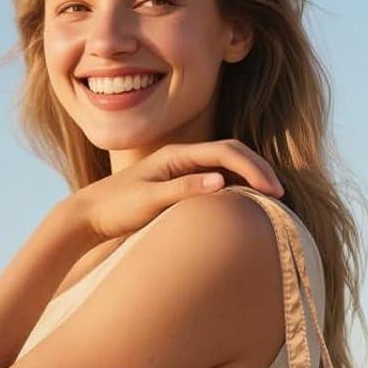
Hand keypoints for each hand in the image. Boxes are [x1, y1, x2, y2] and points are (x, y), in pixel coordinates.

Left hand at [72, 140, 285, 242]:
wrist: (87, 216)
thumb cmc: (114, 208)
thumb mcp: (148, 201)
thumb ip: (182, 190)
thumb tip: (220, 181)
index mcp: (176, 155)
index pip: (227, 151)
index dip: (254, 168)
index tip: (273, 190)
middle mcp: (181, 158)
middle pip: (232, 153)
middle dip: (259, 170)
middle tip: (280, 194)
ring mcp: (180, 171)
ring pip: (226, 167)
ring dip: (250, 178)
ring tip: (270, 200)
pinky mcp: (178, 186)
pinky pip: (215, 181)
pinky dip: (235, 188)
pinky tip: (244, 206)